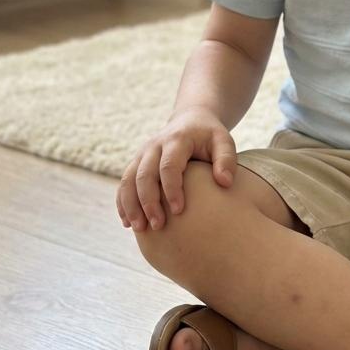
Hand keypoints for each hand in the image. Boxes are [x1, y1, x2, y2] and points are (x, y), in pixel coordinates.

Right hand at [116, 107, 237, 232]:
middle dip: (148, 201)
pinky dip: (123, 202)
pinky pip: (124, 183)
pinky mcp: (136, 163)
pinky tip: (127, 223)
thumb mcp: (223, 141)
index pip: (169, 165)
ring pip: (129, 179)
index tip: (178, 211)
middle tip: (158, 225)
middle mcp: (155, 146)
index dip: (172, 189)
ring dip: (131, 205)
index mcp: (177, 139)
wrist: (191, 121)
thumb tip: (225, 182)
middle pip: (144, 174)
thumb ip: (226, 159)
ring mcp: (142, 154)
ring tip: (139, 228)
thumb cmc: (209, 136)